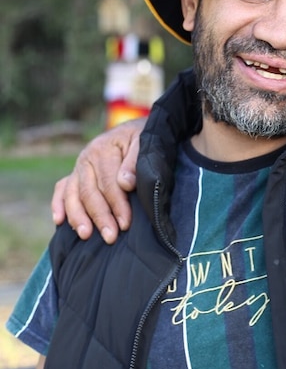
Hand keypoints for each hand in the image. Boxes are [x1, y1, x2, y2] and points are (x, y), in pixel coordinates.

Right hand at [50, 117, 144, 243]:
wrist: (135, 130)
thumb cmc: (144, 139)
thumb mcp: (145, 142)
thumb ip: (135, 161)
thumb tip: (125, 183)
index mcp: (104, 149)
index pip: (109, 182)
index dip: (117, 204)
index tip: (125, 224)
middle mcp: (86, 158)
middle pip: (90, 192)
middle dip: (100, 217)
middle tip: (110, 237)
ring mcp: (78, 167)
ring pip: (73, 194)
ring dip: (78, 217)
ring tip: (86, 235)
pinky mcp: (75, 174)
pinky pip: (61, 190)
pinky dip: (58, 205)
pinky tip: (59, 222)